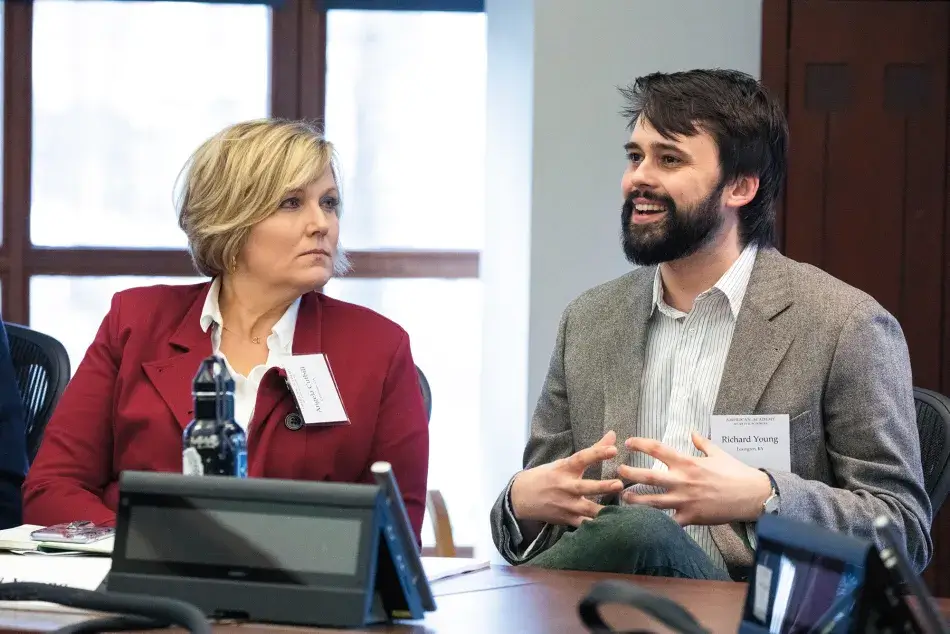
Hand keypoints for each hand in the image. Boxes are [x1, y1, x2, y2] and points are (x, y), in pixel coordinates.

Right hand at [510, 431, 624, 527]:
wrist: (521, 496)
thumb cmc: (546, 476)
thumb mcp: (564, 462)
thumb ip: (592, 451)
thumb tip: (613, 435)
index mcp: (564, 468)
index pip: (581, 458)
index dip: (597, 453)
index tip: (613, 449)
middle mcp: (564, 486)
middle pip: (585, 487)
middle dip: (602, 486)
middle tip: (619, 484)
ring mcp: (565, 504)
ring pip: (586, 509)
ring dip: (602, 510)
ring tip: (620, 513)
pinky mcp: (565, 518)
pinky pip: (583, 525)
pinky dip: (595, 527)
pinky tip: (610, 527)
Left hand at [617, 432, 771, 525]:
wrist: (753, 495)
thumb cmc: (736, 472)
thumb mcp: (718, 453)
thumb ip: (702, 443)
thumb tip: (693, 432)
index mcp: (688, 462)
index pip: (658, 449)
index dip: (640, 444)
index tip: (628, 442)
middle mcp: (683, 480)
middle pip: (648, 475)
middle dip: (630, 473)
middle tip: (618, 470)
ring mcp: (685, 500)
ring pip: (653, 501)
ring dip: (635, 499)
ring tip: (623, 497)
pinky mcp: (691, 517)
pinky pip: (669, 522)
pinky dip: (656, 523)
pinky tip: (644, 522)